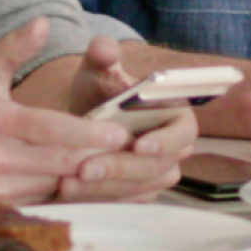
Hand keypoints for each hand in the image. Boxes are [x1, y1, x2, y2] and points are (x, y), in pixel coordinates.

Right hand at [0, 20, 153, 206]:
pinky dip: (78, 194)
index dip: (87, 133)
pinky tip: (103, 185)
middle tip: (138, 149)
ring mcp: (1, 187)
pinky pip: (51, 202)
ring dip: (94, 178)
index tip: (119, 133)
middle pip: (63, 160)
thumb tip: (42, 21)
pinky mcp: (5, 206)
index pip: (49, 129)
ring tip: (128, 166)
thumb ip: (14, 48)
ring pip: (61, 185)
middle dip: (102, 156)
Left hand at [48, 34, 193, 201]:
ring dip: (104, 187)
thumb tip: (104, 48)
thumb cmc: (99, 91)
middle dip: (121, 168)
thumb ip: (102, 55)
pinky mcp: (136, 193)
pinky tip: (67, 192)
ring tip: (68, 182)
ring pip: (137, 189)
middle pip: (157, 167)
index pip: (183, 133)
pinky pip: (121, 202)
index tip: (138, 144)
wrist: (83, 119)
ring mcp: (156, 175)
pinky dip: (95, 198)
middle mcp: (173, 149)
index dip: (165, 141)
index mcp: (176, 115)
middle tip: (86, 167)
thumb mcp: (97, 70)